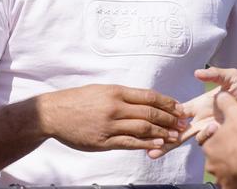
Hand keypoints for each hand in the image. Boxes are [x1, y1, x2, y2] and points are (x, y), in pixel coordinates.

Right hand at [39, 84, 185, 150]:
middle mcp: (115, 107)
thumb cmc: (79, 100)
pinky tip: (158, 145)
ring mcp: (110, 125)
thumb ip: (123, 95)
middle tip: (182, 123)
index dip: (167, 102)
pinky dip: (146, 144)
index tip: (179, 107)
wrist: (54, 113)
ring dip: (162, 132)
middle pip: (150, 112)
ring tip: (175, 136)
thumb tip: (145, 100)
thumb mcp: (102, 90)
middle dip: (169, 118)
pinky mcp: (103, 141)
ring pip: (142, 128)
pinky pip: (129, 143)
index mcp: (116, 91)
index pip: (149, 96)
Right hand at [146, 67, 236, 158]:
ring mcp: (210, 130)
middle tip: (146, 145)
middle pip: (177, 130)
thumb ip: (215, 74)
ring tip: (153, 151)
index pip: (179, 112)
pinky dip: (190, 143)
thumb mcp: (231, 78)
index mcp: (202, 105)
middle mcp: (203, 119)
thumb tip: (198, 73)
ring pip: (185, 140)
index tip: (151, 118)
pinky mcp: (220, 137)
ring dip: (169, 145)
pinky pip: (203, 142)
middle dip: (162, 137)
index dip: (166, 115)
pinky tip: (175, 145)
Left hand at [203, 91, 236, 188]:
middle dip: (224, 152)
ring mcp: (222, 178)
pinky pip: (232, 184)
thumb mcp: (235, 112)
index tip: (229, 134)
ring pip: (223, 171)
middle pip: (214, 157)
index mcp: (209, 146)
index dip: (217, 136)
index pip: (207, 141)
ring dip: (230, 166)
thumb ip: (225, 102)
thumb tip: (220, 95)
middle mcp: (212, 164)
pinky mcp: (232, 188)